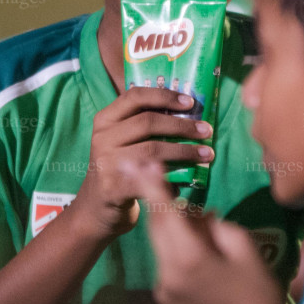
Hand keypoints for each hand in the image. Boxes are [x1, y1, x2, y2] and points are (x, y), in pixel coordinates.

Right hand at [71, 85, 213, 240]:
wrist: (97, 207)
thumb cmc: (119, 167)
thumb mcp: (123, 141)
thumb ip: (144, 125)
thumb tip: (190, 113)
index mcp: (106, 119)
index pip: (135, 96)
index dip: (164, 96)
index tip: (190, 102)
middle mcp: (102, 137)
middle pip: (148, 122)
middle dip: (182, 125)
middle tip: (206, 130)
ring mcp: (105, 162)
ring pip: (152, 149)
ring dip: (184, 151)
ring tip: (206, 154)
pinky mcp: (112, 188)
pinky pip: (149, 180)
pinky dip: (170, 183)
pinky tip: (183, 186)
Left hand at [127, 159, 287, 303]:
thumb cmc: (257, 288)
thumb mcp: (242, 244)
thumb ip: (212, 223)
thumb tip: (194, 213)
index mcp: (189, 256)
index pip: (164, 212)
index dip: (151, 185)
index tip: (142, 161)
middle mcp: (167, 271)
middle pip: (155, 225)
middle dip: (154, 198)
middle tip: (149, 168)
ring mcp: (163, 286)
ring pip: (159, 241)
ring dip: (167, 221)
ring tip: (185, 207)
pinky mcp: (164, 295)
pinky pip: (165, 258)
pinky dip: (174, 244)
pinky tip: (193, 240)